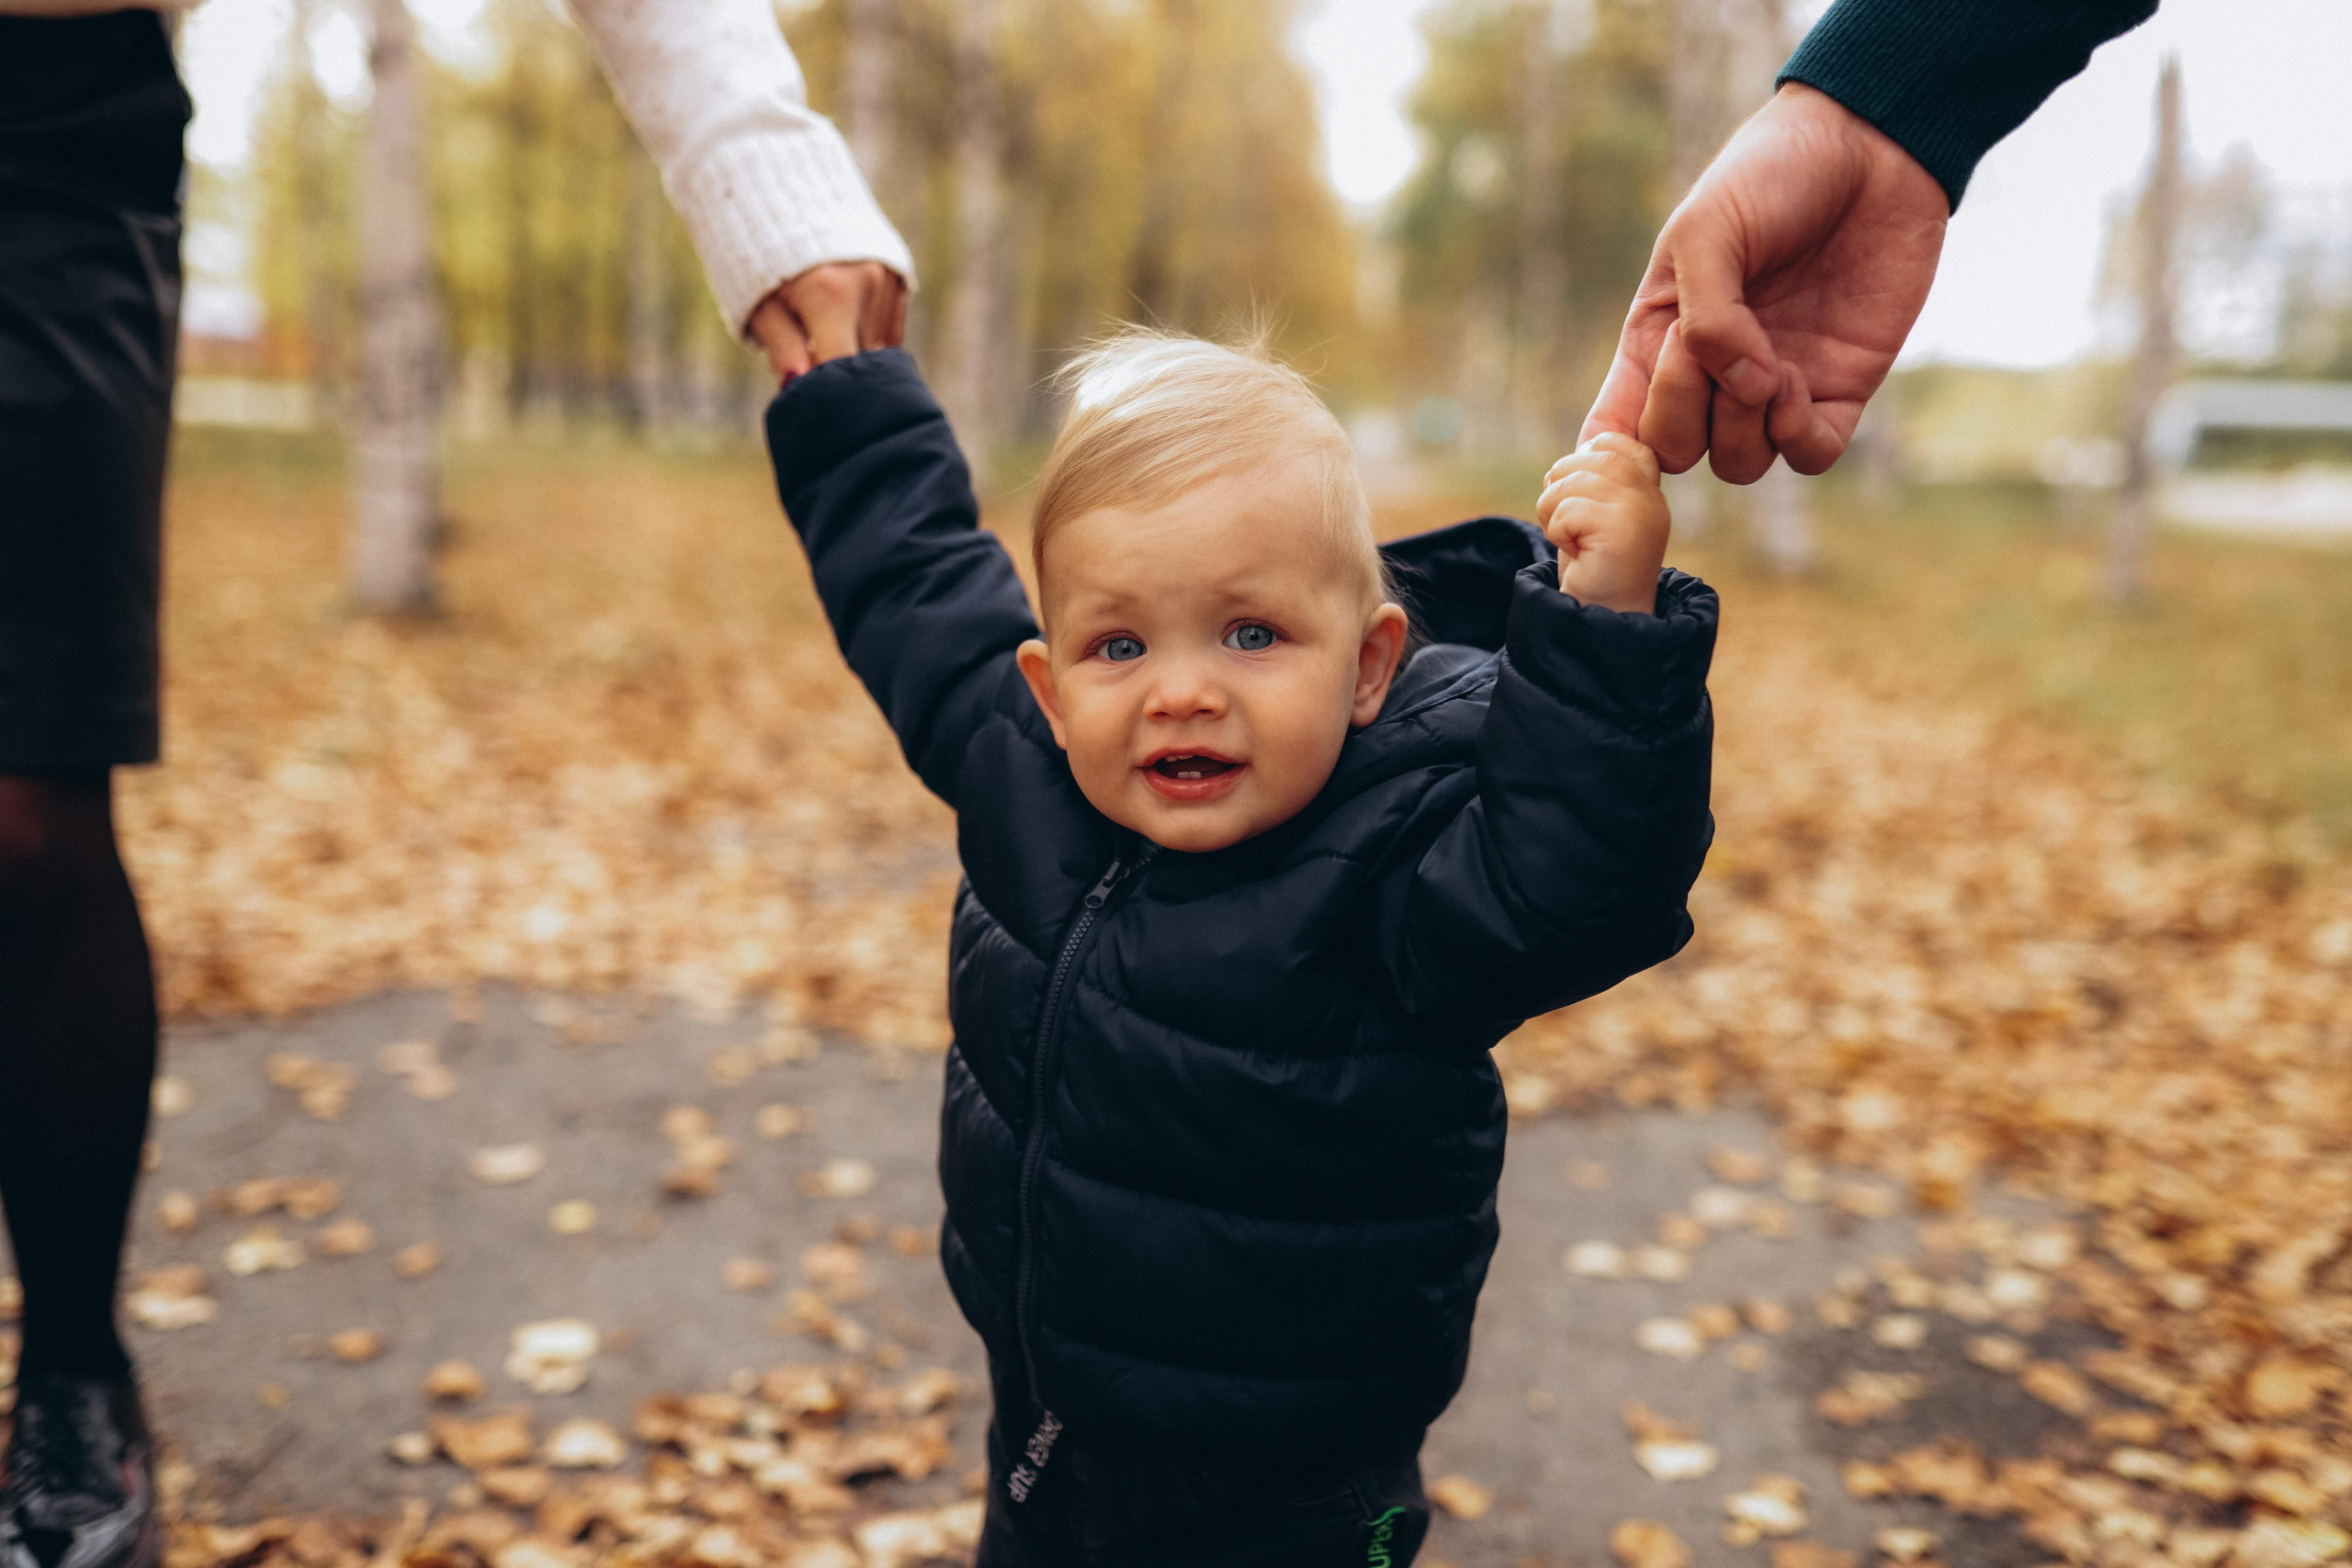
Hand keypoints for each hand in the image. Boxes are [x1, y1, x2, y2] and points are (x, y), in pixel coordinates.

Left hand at [748, 261, 908, 382]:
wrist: (787, 194)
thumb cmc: (759, 256)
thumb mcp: (759, 305)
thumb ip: (783, 350)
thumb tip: (798, 389)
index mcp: (830, 294)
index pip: (839, 368)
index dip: (823, 392)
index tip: (806, 398)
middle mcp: (867, 286)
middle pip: (859, 360)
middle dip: (832, 368)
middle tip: (802, 359)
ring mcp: (888, 280)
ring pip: (877, 349)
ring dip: (850, 352)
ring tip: (818, 330)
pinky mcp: (899, 277)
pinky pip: (890, 333)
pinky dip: (866, 338)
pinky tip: (840, 320)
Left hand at [1539, 434, 1669, 614]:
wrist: (1601, 624)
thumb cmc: (1591, 566)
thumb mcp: (1593, 508)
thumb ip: (1593, 473)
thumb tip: (1587, 437)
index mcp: (1646, 483)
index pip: (1608, 439)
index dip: (1578, 466)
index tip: (1581, 508)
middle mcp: (1651, 493)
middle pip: (1582, 456)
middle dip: (1559, 492)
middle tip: (1574, 530)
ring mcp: (1642, 510)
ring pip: (1568, 480)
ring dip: (1554, 515)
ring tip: (1575, 542)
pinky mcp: (1624, 531)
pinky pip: (1565, 509)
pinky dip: (1557, 533)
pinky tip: (1578, 553)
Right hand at [1579, 84, 1947, 482]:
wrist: (1870, 144)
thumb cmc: (1770, 174)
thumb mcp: (1706, 229)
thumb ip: (1707, 319)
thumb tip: (1744, 391)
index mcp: (1657, 340)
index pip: (1616, 430)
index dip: (1609, 457)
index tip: (1620, 444)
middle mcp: (1713, 374)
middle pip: (1676, 453)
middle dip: (1684, 418)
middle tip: (1704, 351)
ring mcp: (1774, 385)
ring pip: (1739, 464)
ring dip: (1744, 429)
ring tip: (1770, 365)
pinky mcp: (1839, 389)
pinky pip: (1810, 455)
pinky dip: (1796, 435)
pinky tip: (1798, 380)